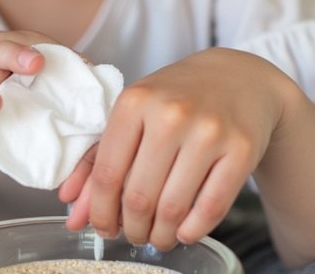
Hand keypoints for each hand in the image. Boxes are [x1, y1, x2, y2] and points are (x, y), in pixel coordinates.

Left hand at [59, 48, 292, 249]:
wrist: (238, 78)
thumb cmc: (177, 97)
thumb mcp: (133, 114)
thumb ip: (97, 160)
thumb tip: (72, 209)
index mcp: (135, 101)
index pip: (107, 173)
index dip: (100, 211)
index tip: (103, 227)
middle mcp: (171, 114)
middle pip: (139, 196)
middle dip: (132, 228)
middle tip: (133, 235)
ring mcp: (209, 131)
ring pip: (173, 208)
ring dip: (160, 236)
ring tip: (157, 237)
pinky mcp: (241, 149)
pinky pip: (211, 207)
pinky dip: (193, 230)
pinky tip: (184, 231)